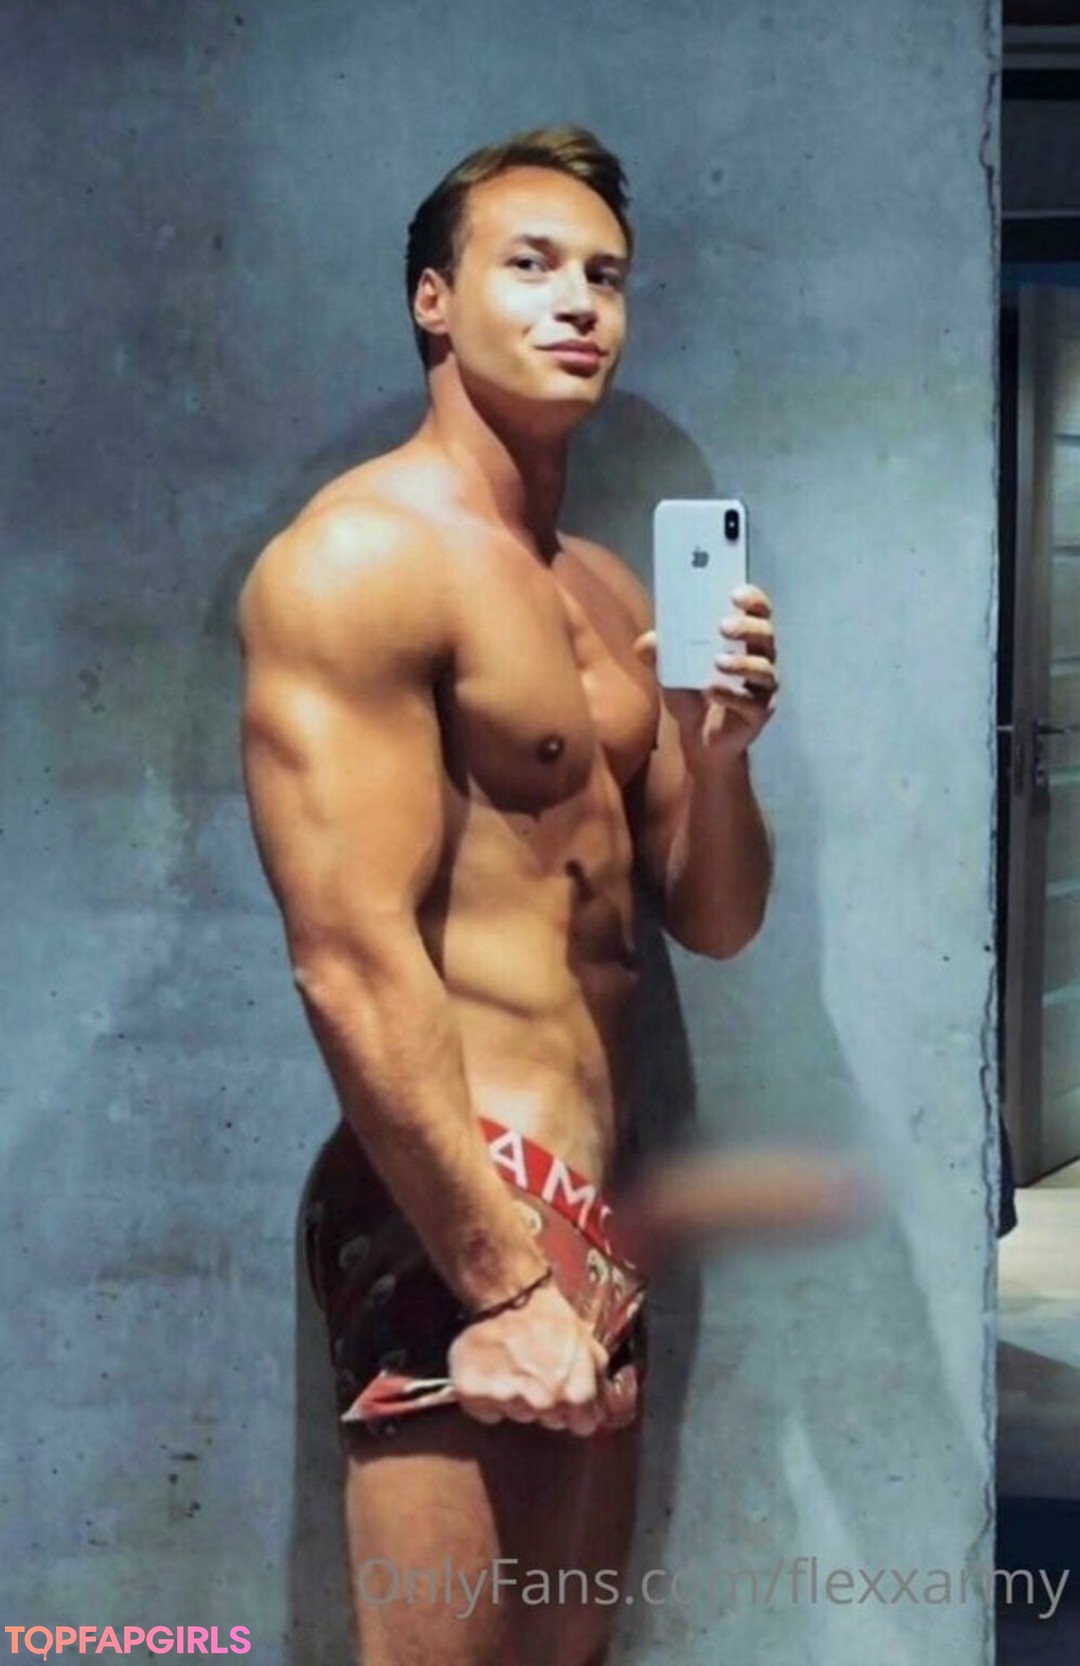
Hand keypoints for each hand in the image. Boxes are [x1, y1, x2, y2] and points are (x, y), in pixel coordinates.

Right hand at [448, 1282, 627, 1436]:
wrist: (510, 1295)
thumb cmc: (552, 1318)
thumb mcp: (590, 1345)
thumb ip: (600, 1384)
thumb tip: (606, 1413)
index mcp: (575, 1394)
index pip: (582, 1427)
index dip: (576, 1409)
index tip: (566, 1391)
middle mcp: (541, 1404)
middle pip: (549, 1422)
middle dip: (547, 1403)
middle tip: (536, 1371)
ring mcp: (507, 1401)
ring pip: (517, 1416)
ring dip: (517, 1398)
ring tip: (514, 1366)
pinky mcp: (474, 1395)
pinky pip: (486, 1411)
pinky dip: (488, 1397)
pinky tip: (493, 1372)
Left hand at [633, 583, 778, 762]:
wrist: (698, 739)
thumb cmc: (691, 694)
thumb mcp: (670, 670)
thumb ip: (659, 654)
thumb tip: (647, 642)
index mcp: (744, 639)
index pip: (759, 611)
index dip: (753, 600)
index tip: (735, 594)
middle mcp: (760, 659)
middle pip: (766, 635)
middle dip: (747, 627)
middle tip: (722, 626)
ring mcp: (763, 688)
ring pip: (763, 669)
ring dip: (741, 662)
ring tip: (717, 661)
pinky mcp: (759, 714)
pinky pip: (752, 702)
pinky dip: (731, 695)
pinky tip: (712, 691)